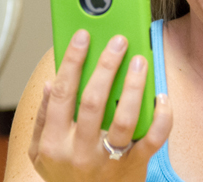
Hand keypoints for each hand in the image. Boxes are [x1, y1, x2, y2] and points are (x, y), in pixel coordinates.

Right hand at [28, 30, 172, 180]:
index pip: (62, 93)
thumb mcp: (41, 152)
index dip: (72, 61)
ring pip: (124, 118)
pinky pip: (152, 139)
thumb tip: (51, 83)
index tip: (83, 36)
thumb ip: (42, 118)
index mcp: (54, 142)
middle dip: (106, 65)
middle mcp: (80, 151)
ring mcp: (109, 160)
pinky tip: (161, 96)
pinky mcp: (134, 167)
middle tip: (118, 41)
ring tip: (140, 61)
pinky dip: (161, 116)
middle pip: (93, 101)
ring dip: (133, 86)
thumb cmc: (66, 175)